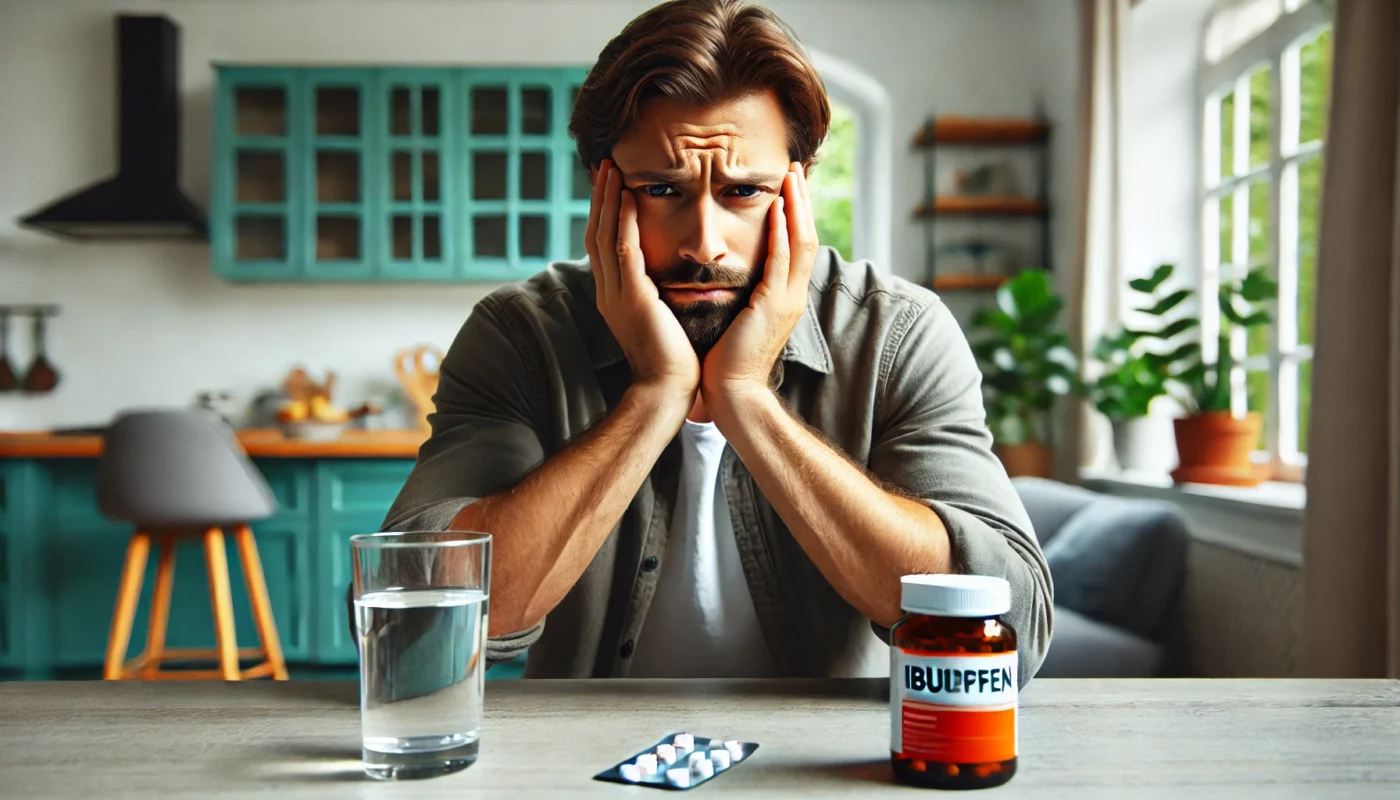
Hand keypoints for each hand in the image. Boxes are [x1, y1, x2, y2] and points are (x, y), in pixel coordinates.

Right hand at [586, 160, 700, 398]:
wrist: (668, 391)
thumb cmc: (673, 361)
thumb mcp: (660, 319)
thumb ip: (656, 295)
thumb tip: (666, 278)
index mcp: (615, 296)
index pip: (604, 244)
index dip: (606, 212)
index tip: (612, 185)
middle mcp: (609, 292)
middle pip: (597, 233)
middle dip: (600, 198)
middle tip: (604, 165)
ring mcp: (616, 294)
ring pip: (605, 236)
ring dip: (608, 200)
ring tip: (612, 169)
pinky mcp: (632, 298)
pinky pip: (623, 250)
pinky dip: (623, 221)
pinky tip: (627, 196)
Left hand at [701, 163, 817, 402]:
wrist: (731, 394)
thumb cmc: (727, 361)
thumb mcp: (740, 318)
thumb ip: (743, 293)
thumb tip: (730, 274)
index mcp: (785, 297)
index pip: (797, 245)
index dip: (796, 214)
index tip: (789, 186)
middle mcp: (793, 295)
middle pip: (806, 236)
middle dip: (802, 201)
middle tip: (797, 168)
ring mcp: (787, 300)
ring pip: (801, 242)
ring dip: (797, 206)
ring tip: (792, 176)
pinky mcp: (773, 305)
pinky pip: (781, 260)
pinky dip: (782, 231)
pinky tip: (779, 207)